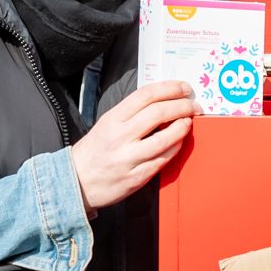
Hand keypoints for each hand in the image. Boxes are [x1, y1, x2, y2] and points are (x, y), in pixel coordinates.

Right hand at [69, 80, 198, 211]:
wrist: (77, 182)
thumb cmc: (94, 152)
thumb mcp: (106, 124)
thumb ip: (130, 113)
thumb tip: (161, 100)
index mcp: (112, 119)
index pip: (145, 95)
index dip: (169, 88)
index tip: (184, 88)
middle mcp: (120, 137)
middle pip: (158, 113)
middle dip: (182, 106)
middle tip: (193, 105)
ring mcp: (129, 158)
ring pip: (165, 139)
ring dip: (183, 127)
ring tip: (189, 121)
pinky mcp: (136, 177)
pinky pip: (163, 160)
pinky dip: (176, 148)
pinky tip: (180, 141)